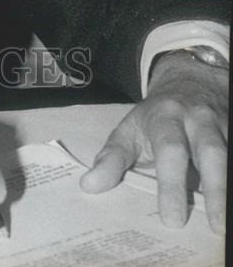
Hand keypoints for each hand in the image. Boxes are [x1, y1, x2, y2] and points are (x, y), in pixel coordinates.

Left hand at [80, 52, 227, 233]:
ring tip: (228, 224)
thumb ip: (112, 158)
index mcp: (166, 118)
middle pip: (211, 152)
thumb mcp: (130, 130)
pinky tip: (232, 208)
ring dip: (229, 188)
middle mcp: (199, 119)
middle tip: (216, 227)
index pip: (169, 151)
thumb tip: (89, 186)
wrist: (190, 80)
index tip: (171, 220)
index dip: (170, 185)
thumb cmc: (156, 116)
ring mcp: (223, 125)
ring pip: (231, 153)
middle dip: (216, 189)